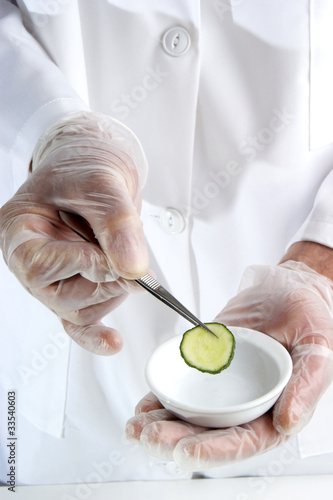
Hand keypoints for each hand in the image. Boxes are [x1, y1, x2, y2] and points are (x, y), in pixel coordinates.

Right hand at [0, 111, 148, 354]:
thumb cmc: (86, 169)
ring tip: (121, 254)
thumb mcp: (103, 184)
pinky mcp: (73, 288)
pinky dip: (96, 336)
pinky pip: (78, 324)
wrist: (94, 170)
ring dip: (113, 291)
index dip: (84, 265)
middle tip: (129, 259)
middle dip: (104, 282)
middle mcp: (29, 260)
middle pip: (61, 298)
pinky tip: (112, 342)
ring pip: (80, 311)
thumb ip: (117, 224)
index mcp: (19, 230)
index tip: (117, 257)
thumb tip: (133, 269)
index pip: (41, 266)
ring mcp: (50, 279)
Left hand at [126, 257, 332, 469]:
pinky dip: (161, 399)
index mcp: (275, 408)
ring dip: (162, 425)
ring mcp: (224, 388)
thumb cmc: (307, 316)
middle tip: (148, 437)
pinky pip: (182, 387)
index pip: (245, 441)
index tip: (186, 451)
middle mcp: (246, 404)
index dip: (215, 450)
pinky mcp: (206, 368)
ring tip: (136, 428)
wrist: (286, 288)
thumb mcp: (317, 346)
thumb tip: (288, 423)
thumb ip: (307, 384)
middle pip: (210, 433)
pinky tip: (143, 406)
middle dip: (176, 440)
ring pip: (191, 416)